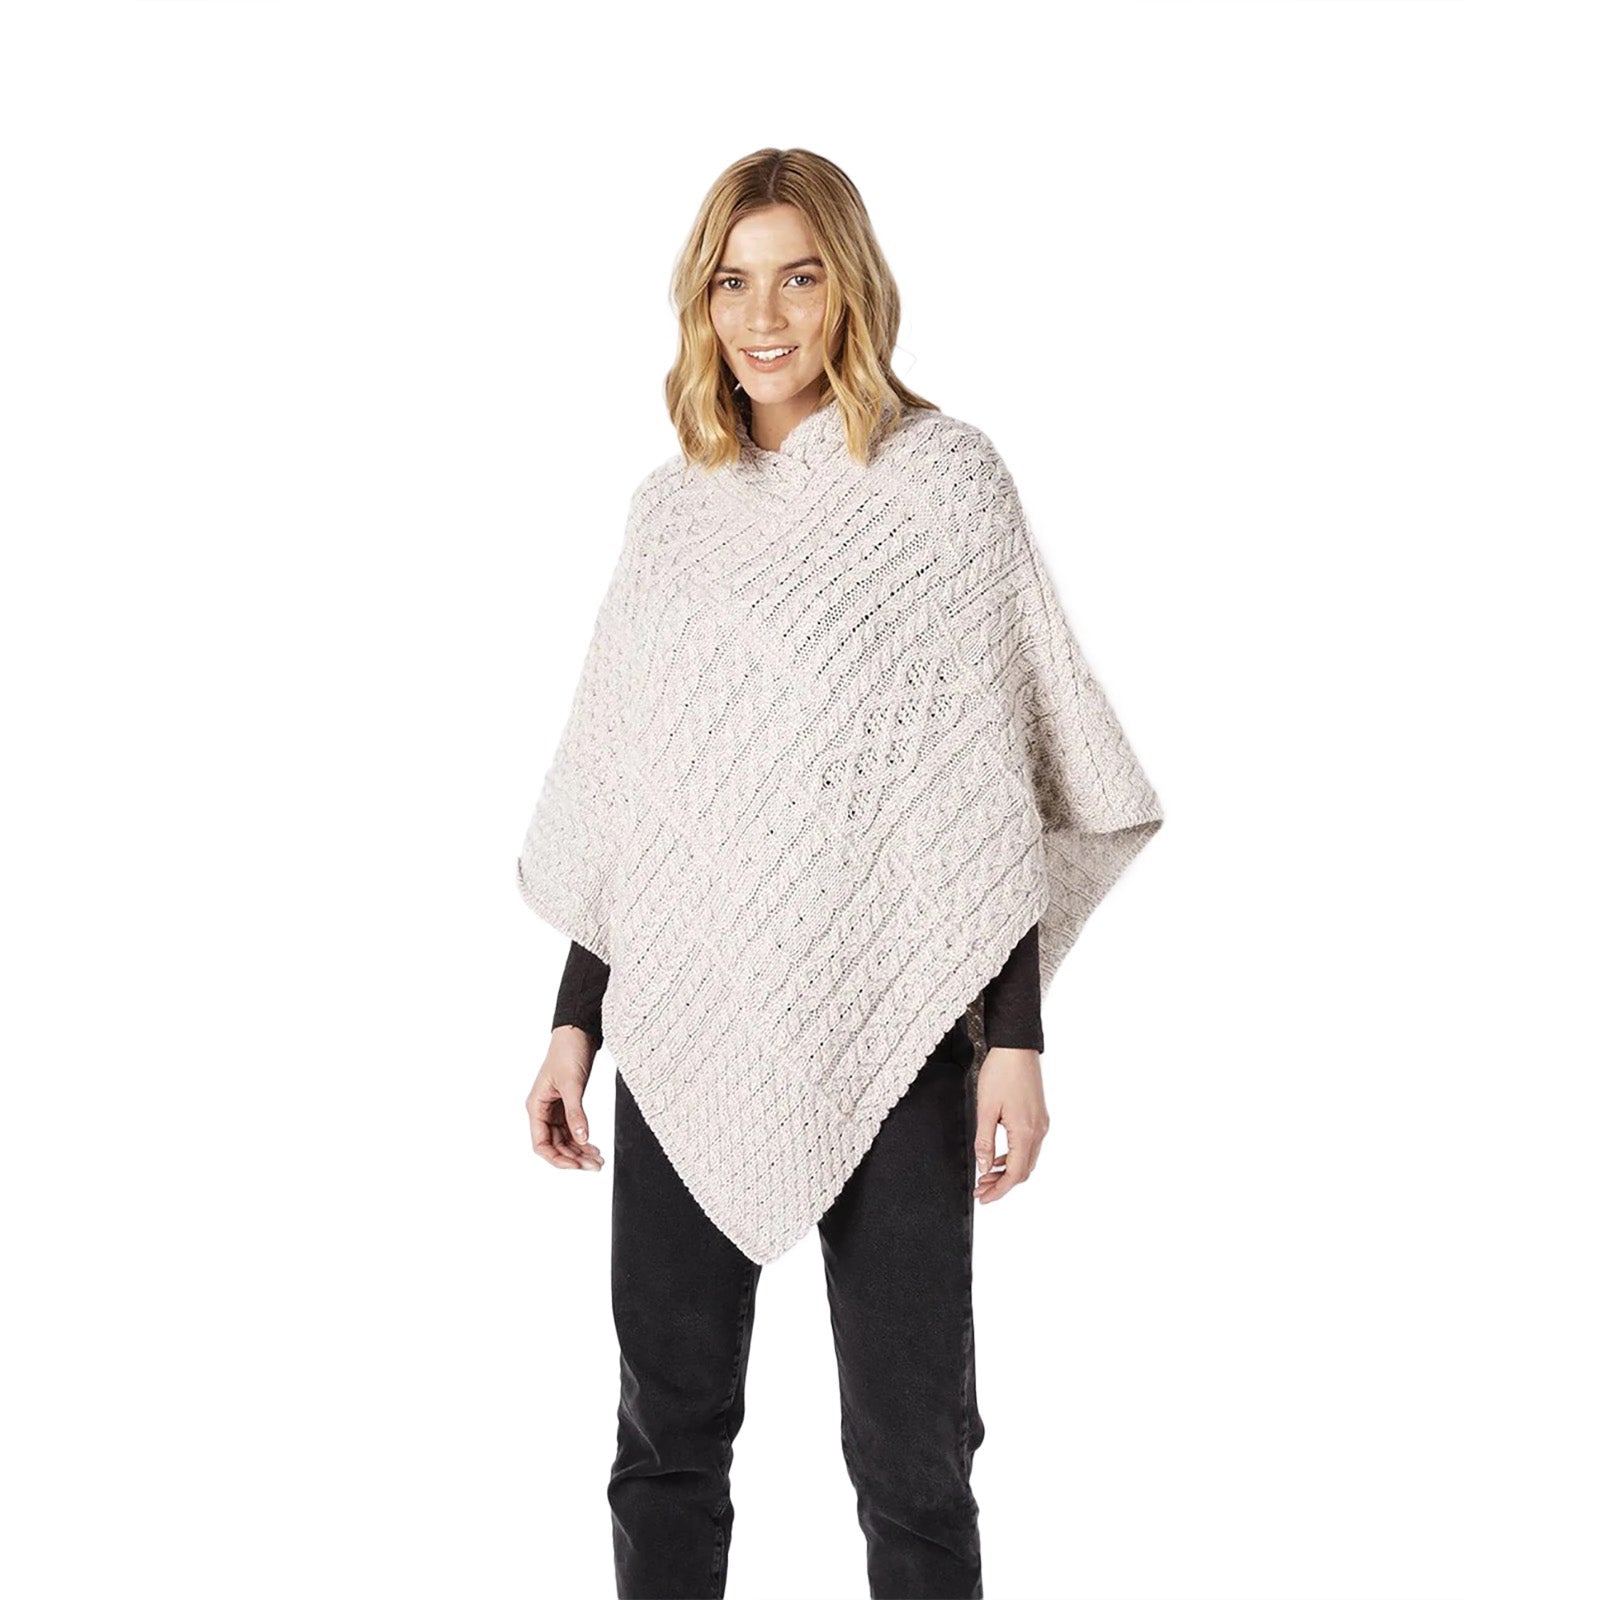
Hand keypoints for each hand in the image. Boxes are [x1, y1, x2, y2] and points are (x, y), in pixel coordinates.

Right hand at [527, 1025, 604, 1171]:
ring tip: (599, 1161)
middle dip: (574, 1158)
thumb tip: (582, 1139)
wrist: (578, 1032)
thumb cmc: (568, 1052)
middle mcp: (543, 1111)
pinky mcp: (567, 1104)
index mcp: (536, 1106)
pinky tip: (595, 1148)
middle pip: (555, 1145)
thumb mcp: (572, 1084)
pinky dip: (584, 1140)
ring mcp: (555, 1109)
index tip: (576, 1166)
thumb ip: (576, 1113)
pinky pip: (573, 1130)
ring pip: (565, 1140)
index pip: (541, 1144)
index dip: (557, 1159)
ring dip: (580, 1151)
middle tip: (595, 1166)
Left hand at [974, 1046, 1047, 1204]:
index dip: (999, 1190)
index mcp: (1026, 1131)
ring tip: (985, 1175)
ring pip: (1027, 1159)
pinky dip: (1014, 1156)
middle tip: (981, 1190)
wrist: (1017, 1046)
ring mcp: (1042, 1123)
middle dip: (1002, 1184)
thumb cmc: (1000, 1072)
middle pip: (1024, 1171)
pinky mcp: (1039, 1116)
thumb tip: (984, 1168)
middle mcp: (1039, 1130)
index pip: (1015, 1174)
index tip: (984, 1199)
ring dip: (1008, 1171)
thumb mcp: (986, 1108)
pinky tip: (998, 1156)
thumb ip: (985, 1141)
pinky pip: (1029, 1146)